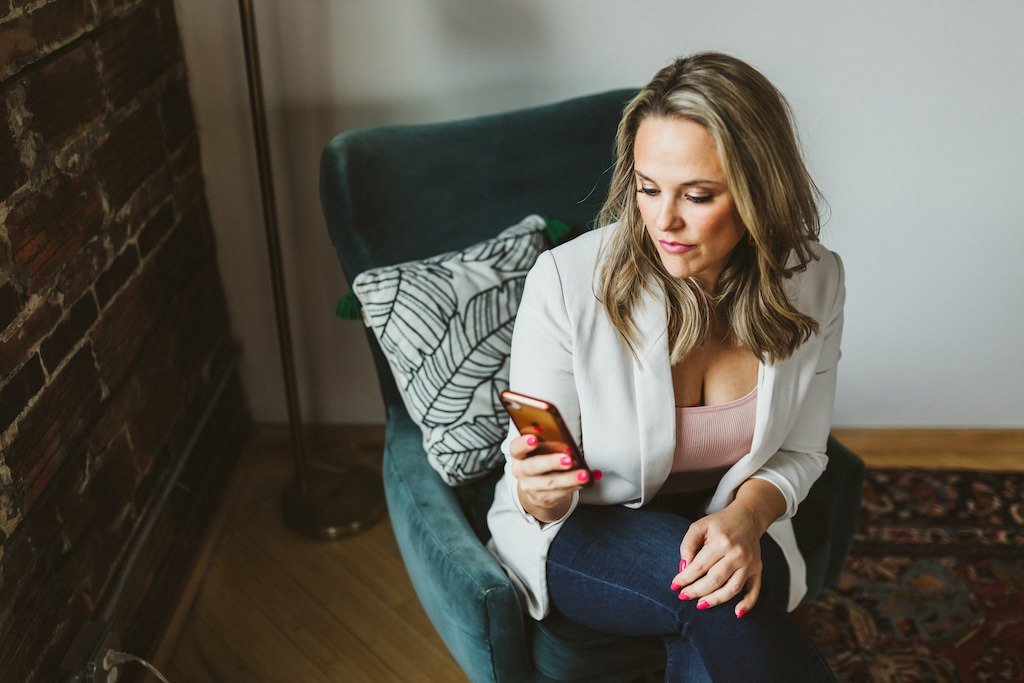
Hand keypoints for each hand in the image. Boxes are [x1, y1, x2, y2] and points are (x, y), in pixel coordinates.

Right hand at [510, 434, 596, 522]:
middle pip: (534, 467)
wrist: (537, 484)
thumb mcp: (540, 447)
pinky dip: (576, 486)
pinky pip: (561, 493)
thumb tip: (564, 434)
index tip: (534, 439)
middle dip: (552, 462)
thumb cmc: (541, 457)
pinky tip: (586, 481)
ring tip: (584, 474)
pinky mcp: (543, 498)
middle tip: (568, 459)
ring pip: (550, 483)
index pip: (516, 448)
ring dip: (569, 478)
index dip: (523, 443)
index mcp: (518, 454)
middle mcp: (521, 471)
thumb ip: (548, 440)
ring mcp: (531, 487)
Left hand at [670, 504, 764, 618]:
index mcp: (721, 542)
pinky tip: (736, 613)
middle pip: (715, 580)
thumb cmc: (719, 523)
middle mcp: (737, 554)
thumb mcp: (699, 527)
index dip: (685, 578)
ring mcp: (750, 563)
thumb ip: (688, 546)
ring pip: (732, 588)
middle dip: (696, 591)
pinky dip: (747, 604)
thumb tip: (684, 569)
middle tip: (683, 596)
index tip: (674, 586)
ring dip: (715, 600)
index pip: (700, 566)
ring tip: (700, 605)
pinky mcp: (758, 569)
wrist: (747, 518)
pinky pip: (755, 590)